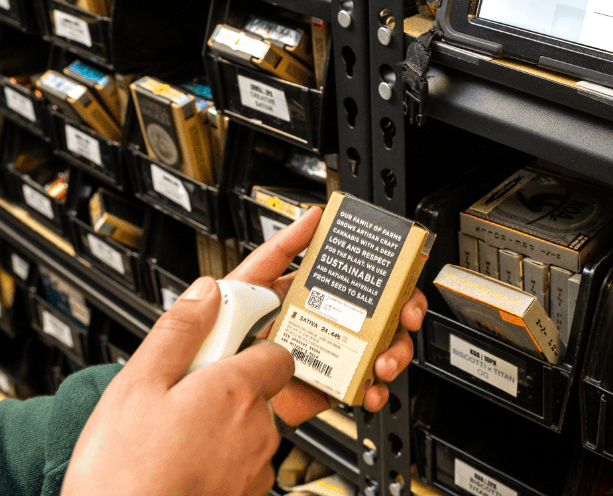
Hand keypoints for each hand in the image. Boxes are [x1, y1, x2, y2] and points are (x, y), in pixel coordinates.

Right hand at [63, 278, 289, 495]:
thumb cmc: (123, 477)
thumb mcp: (136, 386)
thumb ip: (178, 332)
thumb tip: (204, 294)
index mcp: (237, 391)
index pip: (275, 351)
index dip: (248, 346)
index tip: (222, 345)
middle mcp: (258, 431)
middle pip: (260, 392)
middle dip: (229, 388)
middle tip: (182, 397)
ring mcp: (255, 470)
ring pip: (250, 431)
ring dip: (224, 427)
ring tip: (174, 439)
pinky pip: (242, 467)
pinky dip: (220, 463)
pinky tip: (181, 467)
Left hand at [226, 206, 428, 425]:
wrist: (207, 395)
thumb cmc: (217, 335)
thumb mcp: (247, 282)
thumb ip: (278, 249)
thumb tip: (310, 217)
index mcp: (304, 294)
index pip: (351, 277)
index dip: (381, 273)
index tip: (399, 270)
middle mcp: (320, 323)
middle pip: (375, 312)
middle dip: (400, 312)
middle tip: (406, 314)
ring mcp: (325, 356)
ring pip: (377, 348)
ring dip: (393, 351)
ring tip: (385, 359)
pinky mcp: (324, 390)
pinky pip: (359, 387)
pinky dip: (375, 389)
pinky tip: (373, 386)